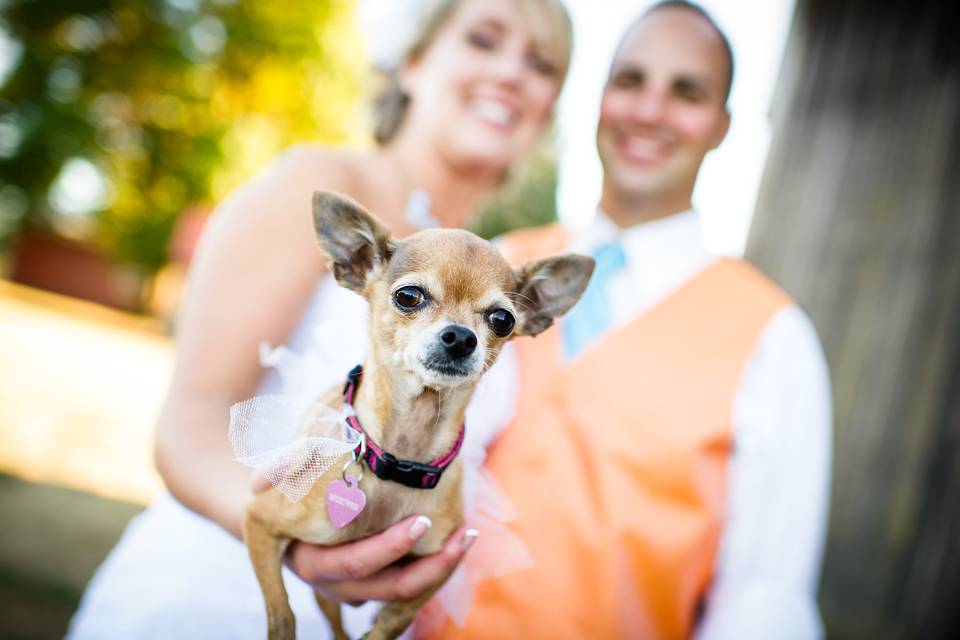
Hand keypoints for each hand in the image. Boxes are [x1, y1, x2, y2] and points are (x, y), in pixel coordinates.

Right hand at [251, 470, 476, 604]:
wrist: (282, 511)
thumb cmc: (289, 488)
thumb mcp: (284, 480)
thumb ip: (280, 473)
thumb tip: (258, 481)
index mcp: (313, 563)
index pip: (356, 563)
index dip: (391, 548)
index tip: (422, 520)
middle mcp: (338, 585)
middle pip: (391, 587)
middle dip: (430, 565)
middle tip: (461, 533)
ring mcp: (360, 588)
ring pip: (407, 591)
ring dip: (441, 567)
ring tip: (469, 535)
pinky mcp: (378, 580)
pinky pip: (413, 583)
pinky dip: (436, 565)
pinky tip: (461, 538)